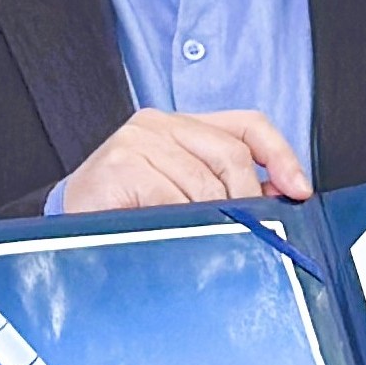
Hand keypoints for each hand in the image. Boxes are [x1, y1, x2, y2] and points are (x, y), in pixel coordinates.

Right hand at [60, 108, 311, 211]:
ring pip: (205, 185)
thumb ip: (224, 185)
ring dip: (212, 221)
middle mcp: (158, 124)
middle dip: (249, 201)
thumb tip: (280, 196)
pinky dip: (182, 225)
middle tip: (250, 232)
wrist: (67, 229)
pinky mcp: (120, 166)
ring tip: (200, 240)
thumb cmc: (126, 214)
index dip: (281, 155)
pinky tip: (173, 235)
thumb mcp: (181, 192)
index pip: (248, 124)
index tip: (298, 190)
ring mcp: (137, 141)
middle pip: (232, 156)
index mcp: (179, 125)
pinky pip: (173, 201)